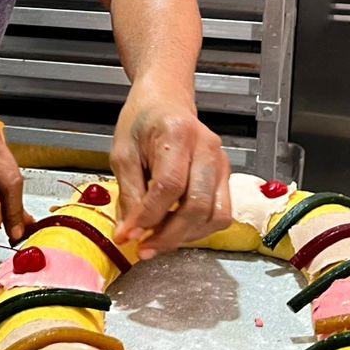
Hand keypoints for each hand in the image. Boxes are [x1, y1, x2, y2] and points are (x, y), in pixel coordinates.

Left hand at [111, 78, 230, 258]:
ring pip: (215, 215)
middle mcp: (207, 148)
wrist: (165, 101)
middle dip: (169, 235)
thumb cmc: (141, 123)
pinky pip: (221, 213)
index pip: (168, 186)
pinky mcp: (226, 175)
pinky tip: (176, 230)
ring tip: (158, 242)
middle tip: (144, 248)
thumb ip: (127, 194)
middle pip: (197, 205)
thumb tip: (129, 233)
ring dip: (186, 237)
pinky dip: (199, 229)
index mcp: (177, 134)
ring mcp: (222, 162)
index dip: (148, 217)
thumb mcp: (122, 153)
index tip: (128, 235)